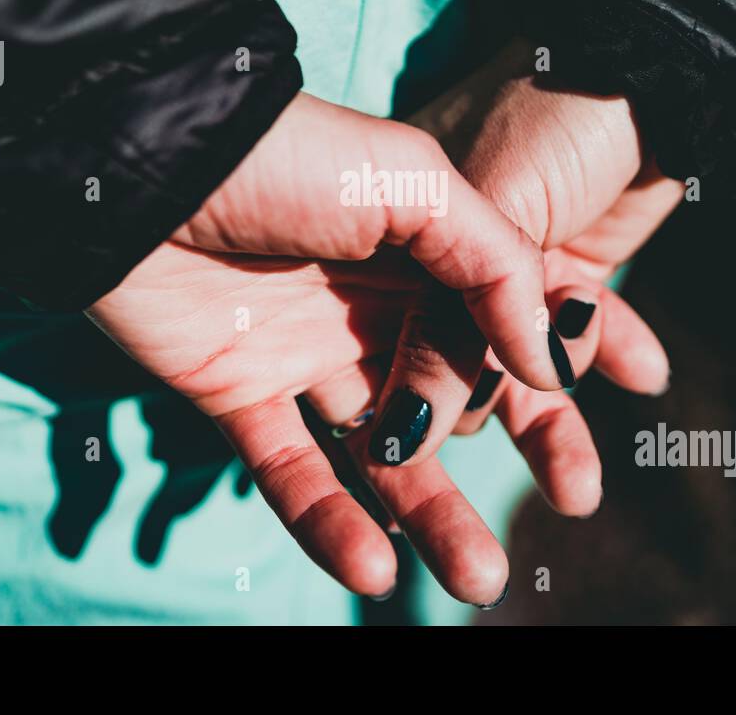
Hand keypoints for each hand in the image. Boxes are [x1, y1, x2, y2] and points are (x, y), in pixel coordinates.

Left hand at [88, 92, 565, 603]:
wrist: (139, 165)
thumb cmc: (286, 157)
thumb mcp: (414, 181)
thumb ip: (497, 264)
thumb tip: (555, 364)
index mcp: (427, 248)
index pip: (509, 325)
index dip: (560, 381)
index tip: (596, 428)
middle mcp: (375, 305)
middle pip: (460, 396)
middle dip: (521, 455)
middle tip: (569, 511)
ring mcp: (306, 353)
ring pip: (383, 450)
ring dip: (431, 514)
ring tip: (477, 578)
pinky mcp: (236, 393)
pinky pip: (291, 471)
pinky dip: (330, 522)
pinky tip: (374, 565)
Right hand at [409, 38, 682, 515]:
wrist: (642, 54)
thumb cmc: (542, 117)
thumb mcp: (489, 222)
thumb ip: (444, 331)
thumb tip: (407, 445)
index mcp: (384, 243)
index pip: (377, 354)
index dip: (396, 423)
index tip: (403, 489)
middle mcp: (432, 265)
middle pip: (442, 380)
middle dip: (463, 452)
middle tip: (477, 556)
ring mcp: (505, 272)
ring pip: (519, 374)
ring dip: (551, 431)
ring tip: (579, 491)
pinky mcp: (572, 273)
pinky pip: (580, 336)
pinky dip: (610, 355)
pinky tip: (644, 377)